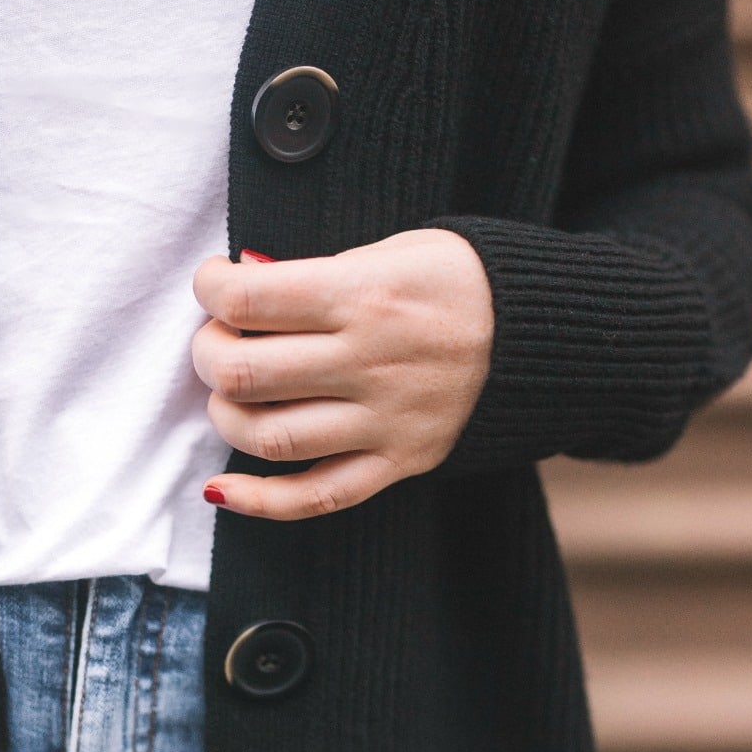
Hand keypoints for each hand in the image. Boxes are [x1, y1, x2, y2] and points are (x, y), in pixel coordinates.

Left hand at [192, 228, 492, 520]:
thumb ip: (317, 271)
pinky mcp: (398, 462)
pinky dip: (259, 501)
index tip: (213, 283)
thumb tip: (243, 278)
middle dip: (208, 355)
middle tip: (216, 341)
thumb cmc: (459, 282)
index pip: (250, 299)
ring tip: (229, 397)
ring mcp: (384, 420)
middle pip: (245, 372)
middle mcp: (370, 362)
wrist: (544, 334)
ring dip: (226, 418)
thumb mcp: (393, 250)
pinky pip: (317, 496)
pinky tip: (221, 490)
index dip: (211, 287)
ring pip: (270, 438)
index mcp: (365, 295)